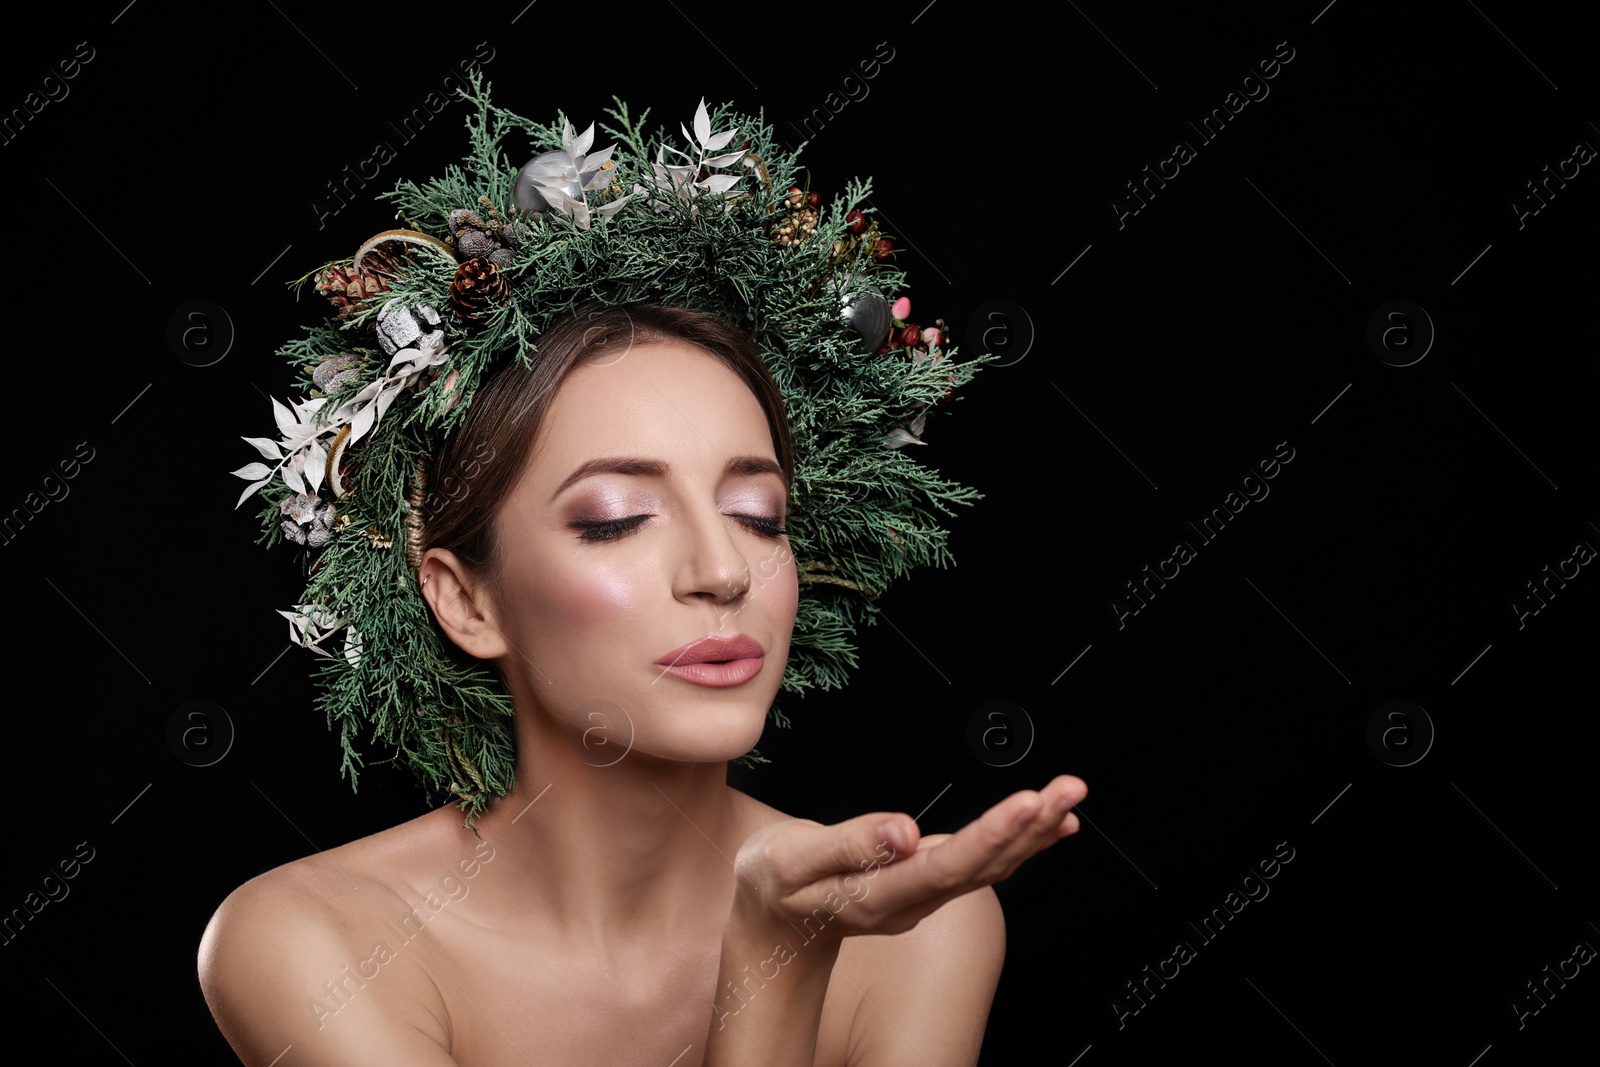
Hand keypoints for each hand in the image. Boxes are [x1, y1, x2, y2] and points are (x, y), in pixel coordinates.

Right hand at [730, 775, 1086, 941]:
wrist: (774, 921)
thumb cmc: (777, 884)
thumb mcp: (792, 861)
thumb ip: (848, 845)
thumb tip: (903, 831)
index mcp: (879, 895)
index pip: (946, 866)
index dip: (991, 835)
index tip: (1028, 802)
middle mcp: (911, 900)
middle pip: (982, 867)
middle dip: (1030, 826)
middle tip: (1069, 787)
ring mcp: (922, 894)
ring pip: (989, 867)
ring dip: (1033, 833)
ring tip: (1068, 799)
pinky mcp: (926, 881)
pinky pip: (981, 864)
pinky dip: (1017, 841)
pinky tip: (1045, 823)